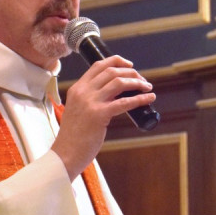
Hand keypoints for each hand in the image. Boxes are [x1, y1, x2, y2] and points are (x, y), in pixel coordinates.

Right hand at [51, 56, 156, 179]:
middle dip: (131, 72)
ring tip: (147, 87)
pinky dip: (140, 98)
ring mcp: (91, 102)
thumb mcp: (77, 110)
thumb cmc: (74, 136)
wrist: (66, 153)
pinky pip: (125, 102)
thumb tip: (112, 96)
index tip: (129, 65)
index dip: (117, 61)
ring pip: (119, 82)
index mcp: (77, 89)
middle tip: (142, 80)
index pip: (98, 65)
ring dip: (137, 82)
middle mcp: (83, 92)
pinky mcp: (99, 115)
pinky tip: (149, 98)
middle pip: (111, 71)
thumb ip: (89, 100)